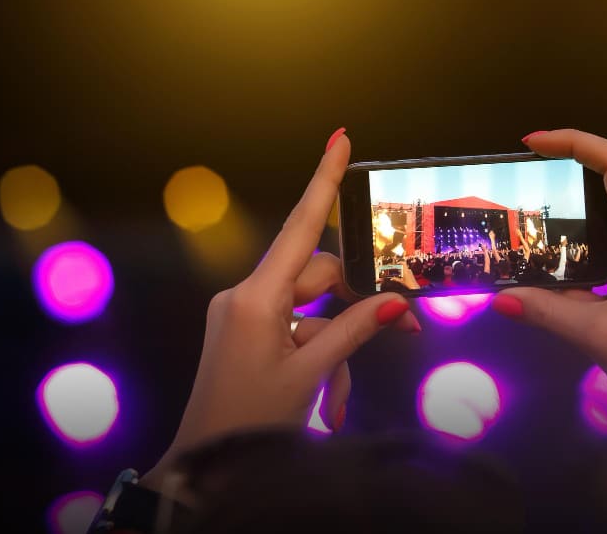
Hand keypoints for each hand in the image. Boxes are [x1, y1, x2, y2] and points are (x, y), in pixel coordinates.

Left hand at [142, 131, 418, 489]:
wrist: (201, 467)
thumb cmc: (248, 420)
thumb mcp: (309, 376)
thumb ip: (352, 332)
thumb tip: (395, 302)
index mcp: (256, 298)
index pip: (299, 227)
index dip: (323, 181)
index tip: (340, 139)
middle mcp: (246, 297)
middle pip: (318, 277)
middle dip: (357, 304)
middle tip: (404, 327)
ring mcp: (244, 316)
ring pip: (311, 311)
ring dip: (336, 347)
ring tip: (341, 398)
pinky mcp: (246, 334)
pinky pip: (294, 330)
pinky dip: (317, 357)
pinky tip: (329, 399)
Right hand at [491, 130, 606, 524]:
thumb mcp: (597, 336)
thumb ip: (546, 311)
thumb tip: (498, 297)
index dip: (576, 140)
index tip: (533, 143)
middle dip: (574, 160)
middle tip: (528, 174)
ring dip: (583, 193)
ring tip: (539, 206)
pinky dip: (592, 226)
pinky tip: (563, 253)